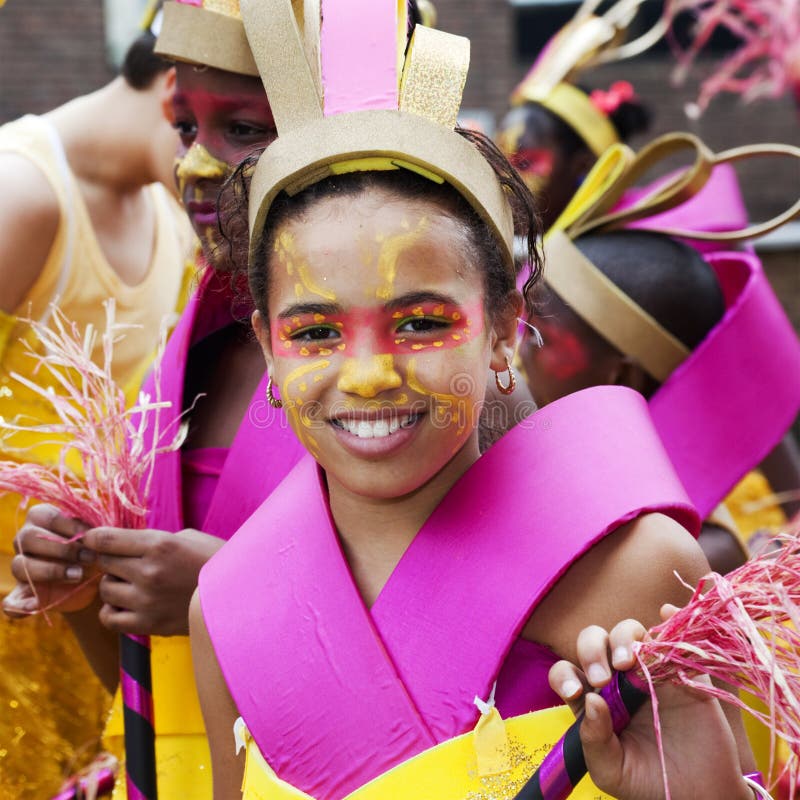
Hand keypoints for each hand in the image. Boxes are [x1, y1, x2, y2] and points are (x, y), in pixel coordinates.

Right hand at [3, 504, 98, 616]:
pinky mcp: (24, 594)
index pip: (47, 517)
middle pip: (29, 538)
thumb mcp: (97, 537)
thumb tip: (97, 531)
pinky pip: (11, 601)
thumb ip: (94, 530)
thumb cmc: (97, 548)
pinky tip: (35, 605)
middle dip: (62, 548)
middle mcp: (26, 539)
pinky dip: (20, 605)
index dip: (71, 527)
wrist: (96, 579)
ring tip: (77, 574)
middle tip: (89, 557)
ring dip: (50, 570)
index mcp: (41, 518)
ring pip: (20, 565)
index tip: (93, 537)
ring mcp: (21, 566)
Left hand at [82, 527, 223, 635]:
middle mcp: (149, 572)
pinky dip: (112, 609)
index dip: (93, 538)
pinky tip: (127, 603)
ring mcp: (147, 601)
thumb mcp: (187, 538)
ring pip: (105, 589)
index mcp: (160, 545)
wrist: (238, 595)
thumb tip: (121, 543)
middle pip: (103, 562)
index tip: (92, 539)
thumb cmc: (215, 560)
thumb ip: (152, 540)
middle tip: (125, 560)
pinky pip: (109, 618)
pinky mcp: (149, 624)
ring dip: (113, 584)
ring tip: (132, 583)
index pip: (106, 539)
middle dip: (110, 559)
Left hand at [548, 612, 752, 799]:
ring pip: (630, 632)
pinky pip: (674, 636)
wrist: (699, 795)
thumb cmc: (648, 783)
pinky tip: (665, 615)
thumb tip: (591, 699)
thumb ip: (594, 740)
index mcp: (592, 698)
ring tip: (627, 662)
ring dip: (624, 636)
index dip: (564, 674)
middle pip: (595, 640)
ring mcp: (649, 670)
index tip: (574, 691)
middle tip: (603, 678)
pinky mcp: (682, 669)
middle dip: (592, 650)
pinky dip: (670, 619)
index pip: (566, 671)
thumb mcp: (611, 771)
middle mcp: (616, 678)